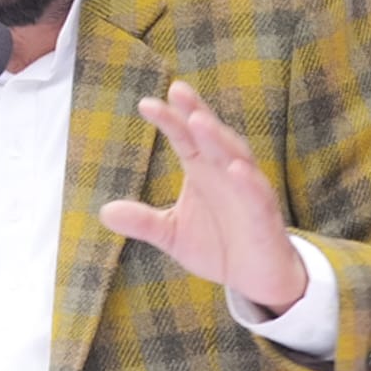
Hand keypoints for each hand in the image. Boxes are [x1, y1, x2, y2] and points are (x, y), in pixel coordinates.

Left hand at [98, 80, 307, 313]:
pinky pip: (258, 195)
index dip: (169, 119)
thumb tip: (104, 212)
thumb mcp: (172, 233)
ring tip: (199, 121)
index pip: (184, 138)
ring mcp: (247, 192)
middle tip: (178, 91)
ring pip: (235, 157)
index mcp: (202, 170)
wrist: (256, 280)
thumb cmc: (217, 245)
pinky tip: (235, 169)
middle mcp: (225, 173)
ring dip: (218, 139)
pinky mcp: (265, 217)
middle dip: (195, 113)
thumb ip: (143, 221)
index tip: (146, 104)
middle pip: (210, 137)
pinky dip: (248, 181)